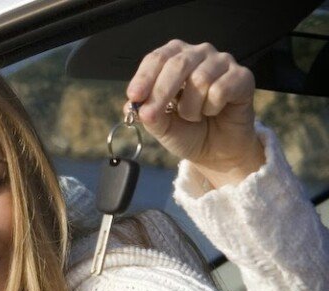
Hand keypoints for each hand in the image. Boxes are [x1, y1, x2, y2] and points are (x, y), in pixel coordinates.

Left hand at [127, 40, 264, 187]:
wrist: (215, 150)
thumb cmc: (187, 130)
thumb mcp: (161, 126)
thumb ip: (148, 114)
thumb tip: (136, 106)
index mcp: (175, 58)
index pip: (157, 58)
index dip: (144, 77)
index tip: (134, 96)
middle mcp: (199, 53)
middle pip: (178, 64)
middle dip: (161, 92)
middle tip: (153, 115)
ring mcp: (222, 62)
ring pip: (200, 79)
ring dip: (191, 108)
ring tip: (193, 116)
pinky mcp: (243, 76)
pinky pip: (221, 90)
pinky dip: (211, 108)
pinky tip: (213, 111)